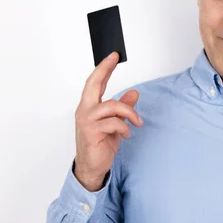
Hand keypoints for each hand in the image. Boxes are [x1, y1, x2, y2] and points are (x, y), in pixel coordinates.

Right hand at [74, 51, 142, 191]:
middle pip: (93, 84)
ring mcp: (87, 121)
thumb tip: (134, 93)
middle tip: (114, 58)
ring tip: (137, 123)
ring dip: (129, 113)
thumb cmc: (101, 144)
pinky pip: (114, 122)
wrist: (93, 167)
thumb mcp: (116, 123)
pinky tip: (127, 135)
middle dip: (104, 69)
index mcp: (89, 107)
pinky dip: (125, 127)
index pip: (95, 83)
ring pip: (112, 105)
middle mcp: (85, 111)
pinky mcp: (91, 132)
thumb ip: (123, 108)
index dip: (103, 68)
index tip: (112, 56)